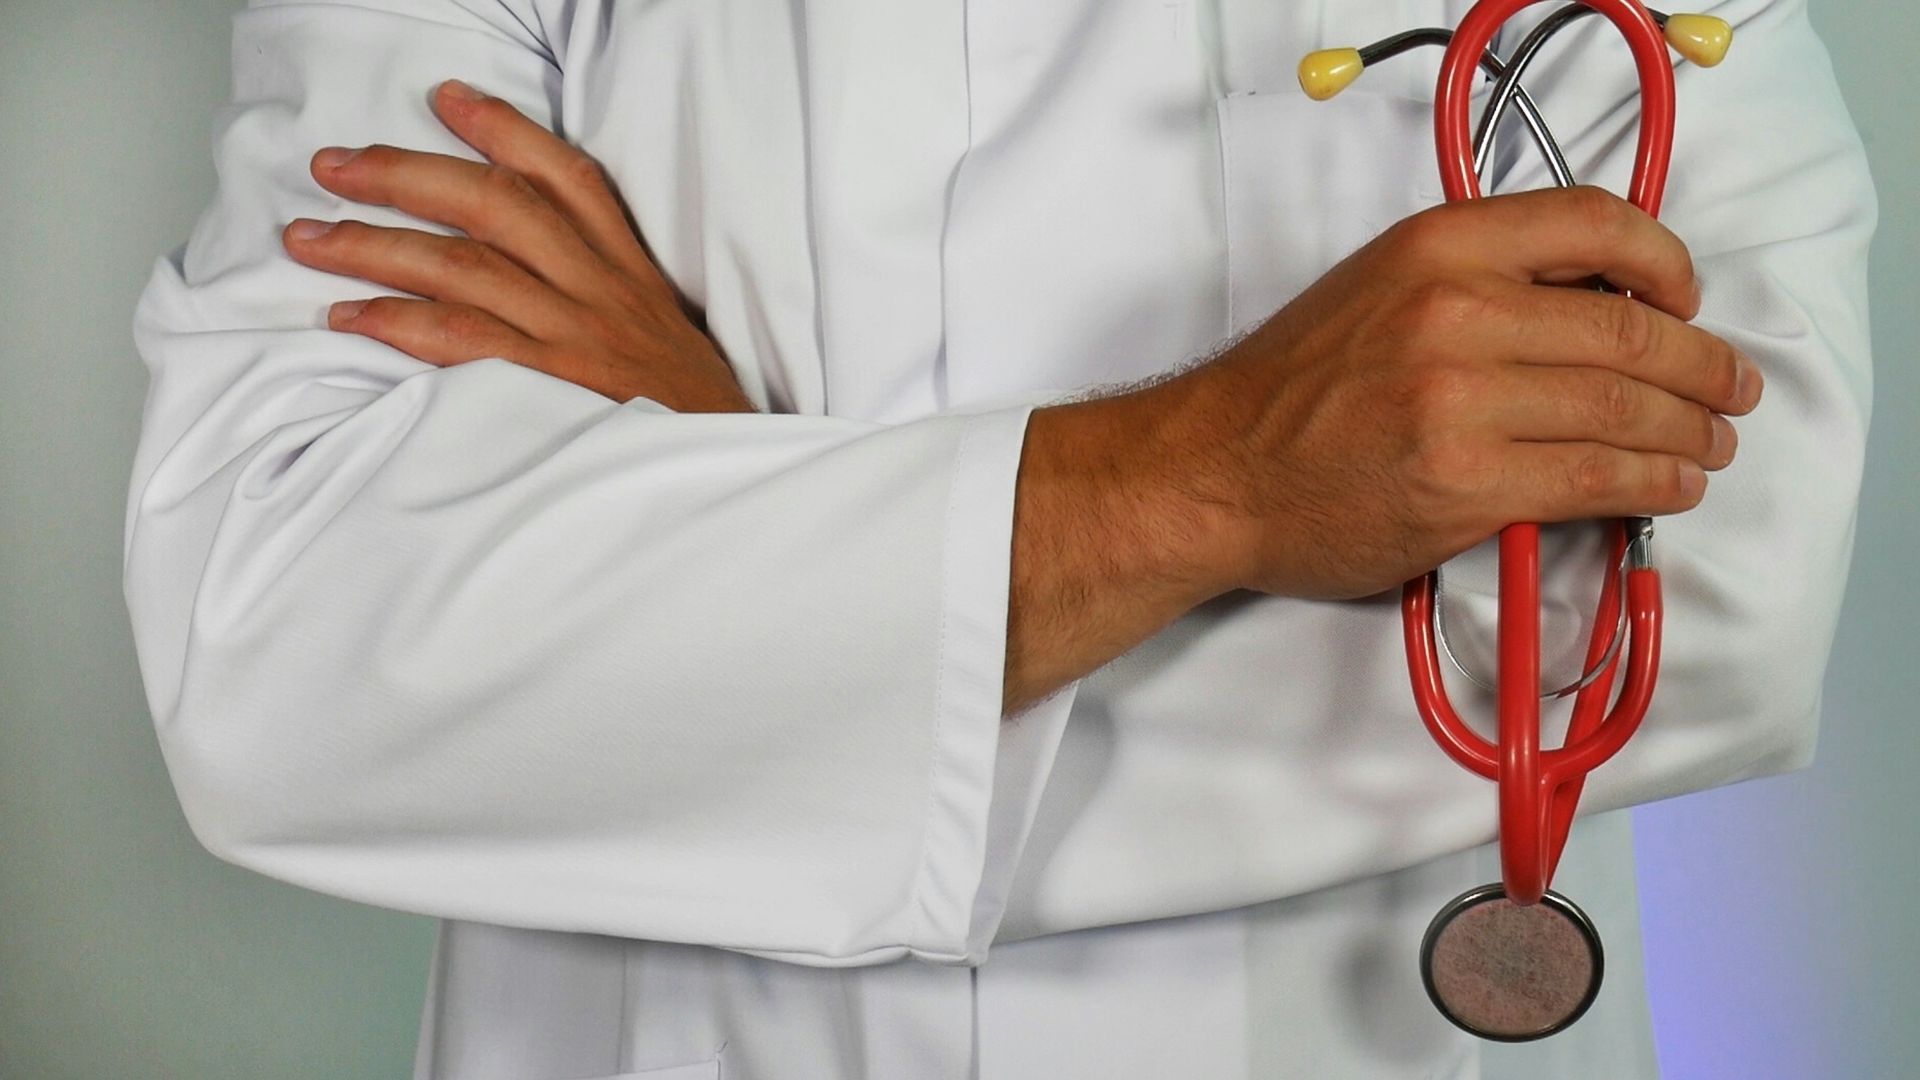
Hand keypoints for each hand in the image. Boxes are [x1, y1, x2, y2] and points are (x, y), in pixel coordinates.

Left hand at [281, 79, 752, 413]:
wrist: (724, 472)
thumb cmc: (686, 414)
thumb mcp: (663, 334)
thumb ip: (606, 294)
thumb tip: (527, 266)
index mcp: (629, 271)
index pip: (567, 177)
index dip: (503, 129)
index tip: (446, 98)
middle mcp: (599, 291)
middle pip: (494, 205)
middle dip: (404, 175)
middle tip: (333, 166)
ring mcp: (573, 337)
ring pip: (461, 265)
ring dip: (374, 245)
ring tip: (307, 237)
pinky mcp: (550, 388)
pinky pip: (461, 341)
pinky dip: (397, 323)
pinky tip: (349, 315)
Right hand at [1121, 185, 1762, 601]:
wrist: (1213, 471)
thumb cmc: (1290, 390)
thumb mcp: (1377, 287)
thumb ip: (1476, 280)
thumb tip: (1595, 307)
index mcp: (1437, 246)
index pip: (1594, 222)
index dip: (1665, 262)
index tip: (1686, 298)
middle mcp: (1456, 312)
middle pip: (1629, 328)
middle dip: (1703, 365)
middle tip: (1730, 387)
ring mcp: (1462, 402)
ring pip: (1624, 408)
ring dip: (1690, 430)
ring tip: (1712, 443)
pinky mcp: (1466, 485)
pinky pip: (1596, 478)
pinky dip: (1653, 482)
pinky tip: (1671, 485)